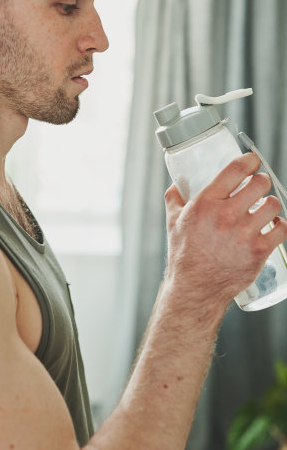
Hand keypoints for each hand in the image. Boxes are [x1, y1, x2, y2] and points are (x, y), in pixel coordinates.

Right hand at [164, 153, 286, 307]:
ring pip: (273, 204)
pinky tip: (273, 224)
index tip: (252, 161)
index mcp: (206, 203)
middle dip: (261, 181)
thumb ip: (174, 198)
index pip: (236, 170)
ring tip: (265, 207)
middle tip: (258, 186)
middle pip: (260, 183)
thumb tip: (177, 184)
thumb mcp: (173, 221)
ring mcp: (244, 234)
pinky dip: (280, 224)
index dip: (250, 161)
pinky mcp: (258, 251)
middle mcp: (226, 215)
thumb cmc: (184, 255)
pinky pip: (282, 229)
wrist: (195, 288)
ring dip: (271, 203)